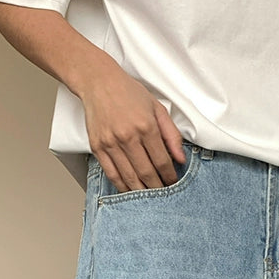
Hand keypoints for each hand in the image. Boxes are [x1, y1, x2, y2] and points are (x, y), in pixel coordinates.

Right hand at [79, 57, 185, 191]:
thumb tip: (181, 159)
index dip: (170, 176)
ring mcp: (111, 144)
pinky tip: (130, 190)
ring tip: (149, 196)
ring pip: (129, 178)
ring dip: (141, 191)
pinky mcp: (97, 148)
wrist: (98, 82)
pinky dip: (122, 186)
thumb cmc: (128, 93)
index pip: (162, 161)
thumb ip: (171, 134)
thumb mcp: (157, 108)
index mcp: (146, 126)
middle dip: (157, 187)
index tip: (173, 182)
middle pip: (147, 173)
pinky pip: (112, 174)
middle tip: (164, 194)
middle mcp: (128, 137)